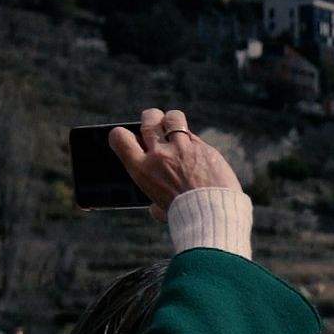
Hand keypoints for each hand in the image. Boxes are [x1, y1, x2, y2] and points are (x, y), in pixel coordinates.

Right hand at [109, 107, 235, 208]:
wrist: (213, 214)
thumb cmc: (186, 216)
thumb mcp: (161, 208)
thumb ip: (155, 201)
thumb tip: (155, 207)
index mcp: (142, 169)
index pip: (120, 137)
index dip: (121, 134)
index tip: (129, 137)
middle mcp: (160, 154)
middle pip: (149, 119)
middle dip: (151, 118)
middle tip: (156, 124)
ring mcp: (183, 148)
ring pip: (173, 118)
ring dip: (173, 120)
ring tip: (176, 128)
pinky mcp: (205, 149)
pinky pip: (195, 137)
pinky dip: (194, 142)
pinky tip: (198, 153)